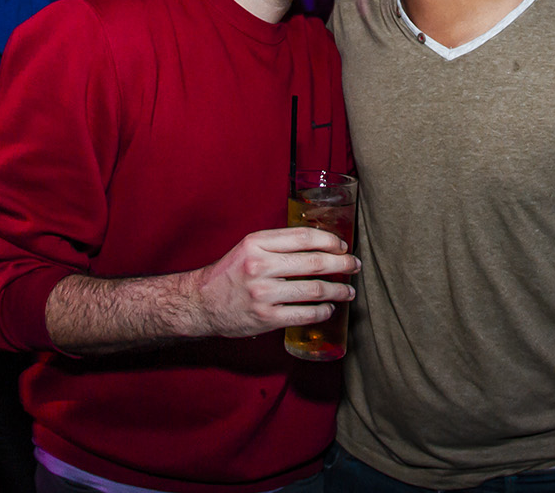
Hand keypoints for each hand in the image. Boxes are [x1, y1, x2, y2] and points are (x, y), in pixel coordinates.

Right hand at [186, 227, 358, 338]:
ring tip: (348, 291)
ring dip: (337, 290)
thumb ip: (278, 244)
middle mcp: (260, 266)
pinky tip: (328, 308)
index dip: (329, 240)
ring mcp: (263, 294)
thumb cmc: (229, 273)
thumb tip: (319, 244)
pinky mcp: (265, 318)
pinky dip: (321, 311)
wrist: (200, 303)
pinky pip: (304, 314)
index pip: (303, 237)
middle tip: (354, 265)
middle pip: (314, 262)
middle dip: (342, 264)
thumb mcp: (248, 248)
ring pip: (313, 290)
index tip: (342, 245)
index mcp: (256, 243)